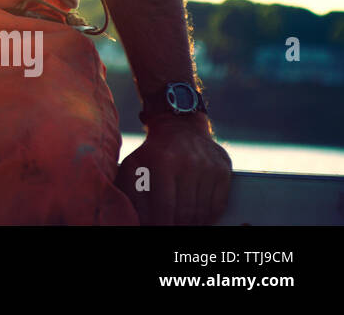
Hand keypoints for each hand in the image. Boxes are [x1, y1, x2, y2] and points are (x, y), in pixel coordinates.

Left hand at [115, 114, 232, 223]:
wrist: (179, 126)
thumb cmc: (151, 152)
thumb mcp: (134, 166)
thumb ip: (131, 192)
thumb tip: (135, 219)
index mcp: (162, 161)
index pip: (165, 206)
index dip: (159, 223)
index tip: (155, 228)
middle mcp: (189, 162)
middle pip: (185, 211)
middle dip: (175, 225)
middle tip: (169, 228)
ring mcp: (209, 166)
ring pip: (203, 211)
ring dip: (192, 223)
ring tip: (181, 225)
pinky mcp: (223, 169)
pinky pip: (218, 204)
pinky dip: (208, 216)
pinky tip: (197, 219)